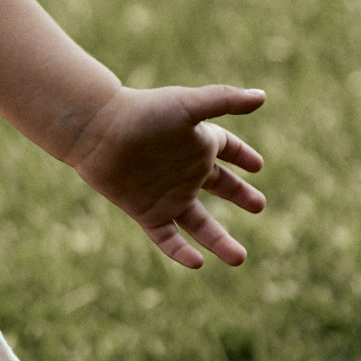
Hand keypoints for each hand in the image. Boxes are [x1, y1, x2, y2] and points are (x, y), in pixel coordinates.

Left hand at [68, 84, 265, 270]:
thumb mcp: (188, 105)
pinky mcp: (147, 213)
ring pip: (199, 224)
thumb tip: (263, 97)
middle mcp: (184, 171)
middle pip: (220, 186)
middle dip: (240, 195)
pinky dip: (180, 252)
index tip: (257, 166)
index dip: (243, 156)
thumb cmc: (142, 113)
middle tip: (260, 206)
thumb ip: (226, 101)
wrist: (97, 132)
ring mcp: (167, 195)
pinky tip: (198, 263)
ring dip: (219, 241)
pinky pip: (167, 238)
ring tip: (239, 259)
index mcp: (197, 143)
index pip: (228, 149)